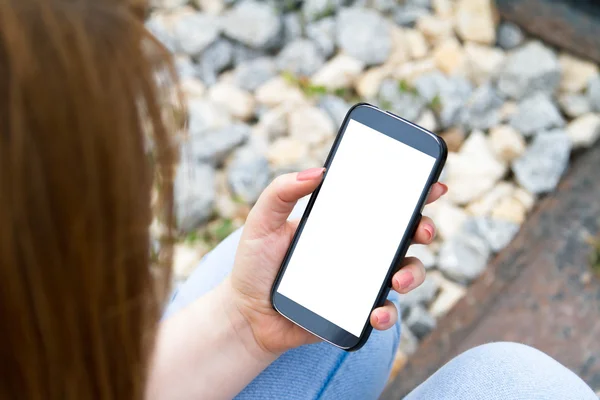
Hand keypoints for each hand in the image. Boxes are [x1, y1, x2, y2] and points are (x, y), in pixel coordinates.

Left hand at [224, 168, 446, 356]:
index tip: (432, 184)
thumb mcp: (262, 222)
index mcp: (342, 222)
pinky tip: (376, 312)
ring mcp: (361, 280)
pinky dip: (388, 312)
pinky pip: (384, 310)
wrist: (247, 315)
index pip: (382, 203)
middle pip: (404, 235)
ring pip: (405, 272)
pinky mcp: (357, 311)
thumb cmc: (254, 265)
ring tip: (396, 280)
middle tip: (421, 230)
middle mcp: (358, 249)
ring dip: (413, 273)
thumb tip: (318, 171)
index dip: (412, 192)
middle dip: (423, 229)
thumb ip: (281, 192)